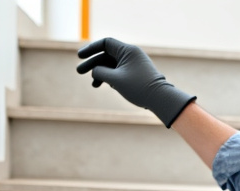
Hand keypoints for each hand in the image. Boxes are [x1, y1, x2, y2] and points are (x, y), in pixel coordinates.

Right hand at [76, 38, 195, 127]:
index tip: (80, 56)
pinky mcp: (135, 74)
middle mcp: (131, 55)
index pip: (105, 43)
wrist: (160, 99)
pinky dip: (110, 78)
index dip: (91, 49)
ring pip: (112, 65)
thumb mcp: (115, 80)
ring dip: (101, 73)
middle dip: (93, 64)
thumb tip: (94, 71)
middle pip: (107, 55)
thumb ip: (100, 72)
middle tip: (79, 72)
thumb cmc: (139, 88)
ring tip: (92, 85)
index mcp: (128, 50)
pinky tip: (105, 87)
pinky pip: (119, 72)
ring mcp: (134, 64)